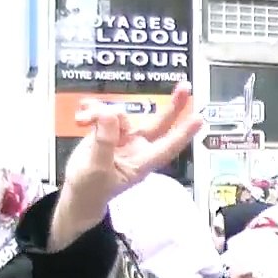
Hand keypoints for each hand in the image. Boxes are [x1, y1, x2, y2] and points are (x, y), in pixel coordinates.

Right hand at [63, 81, 200, 208]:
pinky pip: (103, 111)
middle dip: (173, 104)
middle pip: (160, 122)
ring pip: (121, 114)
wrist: (77, 191)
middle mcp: (137, 146)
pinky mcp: (106, 129)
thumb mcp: (97, 170)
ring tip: (83, 121)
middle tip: (185, 87)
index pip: (168, 146)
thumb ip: (104, 142)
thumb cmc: (92, 188)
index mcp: (142, 162)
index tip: (200, 119)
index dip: (184, 133)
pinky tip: (81, 115)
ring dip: (100, 112)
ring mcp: (122, 136)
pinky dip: (92, 110)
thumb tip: (110, 114)